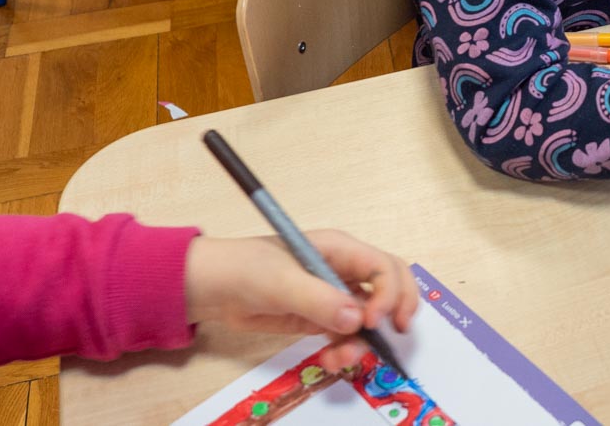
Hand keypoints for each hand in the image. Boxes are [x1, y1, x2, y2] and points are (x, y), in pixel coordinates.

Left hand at [184, 231, 419, 374]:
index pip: (383, 267)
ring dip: (364, 341)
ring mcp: (333, 296)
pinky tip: (333, 360)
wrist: (212, 289)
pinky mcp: (320, 318)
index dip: (388, 293)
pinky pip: (346, 335)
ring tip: (344, 359)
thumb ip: (318, 300)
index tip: (370, 321)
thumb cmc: (245, 269)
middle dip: (397, 310)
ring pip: (368, 318)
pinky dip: (345, 350)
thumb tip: (357, 320)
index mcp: (340, 249)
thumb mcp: (280, 282)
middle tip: (395, 335)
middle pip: (389, 286)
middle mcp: (343, 270)